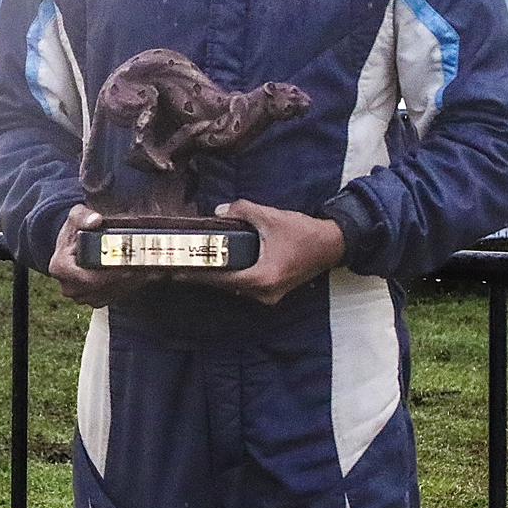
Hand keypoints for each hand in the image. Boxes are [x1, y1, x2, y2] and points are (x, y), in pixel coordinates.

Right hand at [47, 205, 152, 307]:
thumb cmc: (75, 229)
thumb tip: (95, 219)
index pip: (89, 279)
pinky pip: (113, 298)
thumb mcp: (77, 216)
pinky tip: (142, 276)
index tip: (130, 267)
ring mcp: (80, 295)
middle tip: (146, 269)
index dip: (111, 275)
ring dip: (130, 285)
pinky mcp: (92, 298)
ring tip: (148, 271)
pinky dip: (128, 288)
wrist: (73, 243)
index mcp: (61, 267)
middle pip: (102, 289)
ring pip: (110, 295)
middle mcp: (68, 286)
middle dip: (126, 280)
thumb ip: (84, 216)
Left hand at [182, 199, 344, 305]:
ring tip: (192, 265)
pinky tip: (217, 266)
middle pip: (224, 286)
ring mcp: (270, 296)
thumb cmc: (303, 233)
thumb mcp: (269, 217)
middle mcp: (264, 293)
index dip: (196, 275)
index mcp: (262, 279)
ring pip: (234, 288)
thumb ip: (241, 211)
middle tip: (177, 265)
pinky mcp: (273, 292)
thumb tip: (218, 212)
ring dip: (216, 276)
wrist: (332, 244)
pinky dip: (230, 277)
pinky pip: (245, 286)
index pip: (220, 280)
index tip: (174, 272)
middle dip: (202, 275)